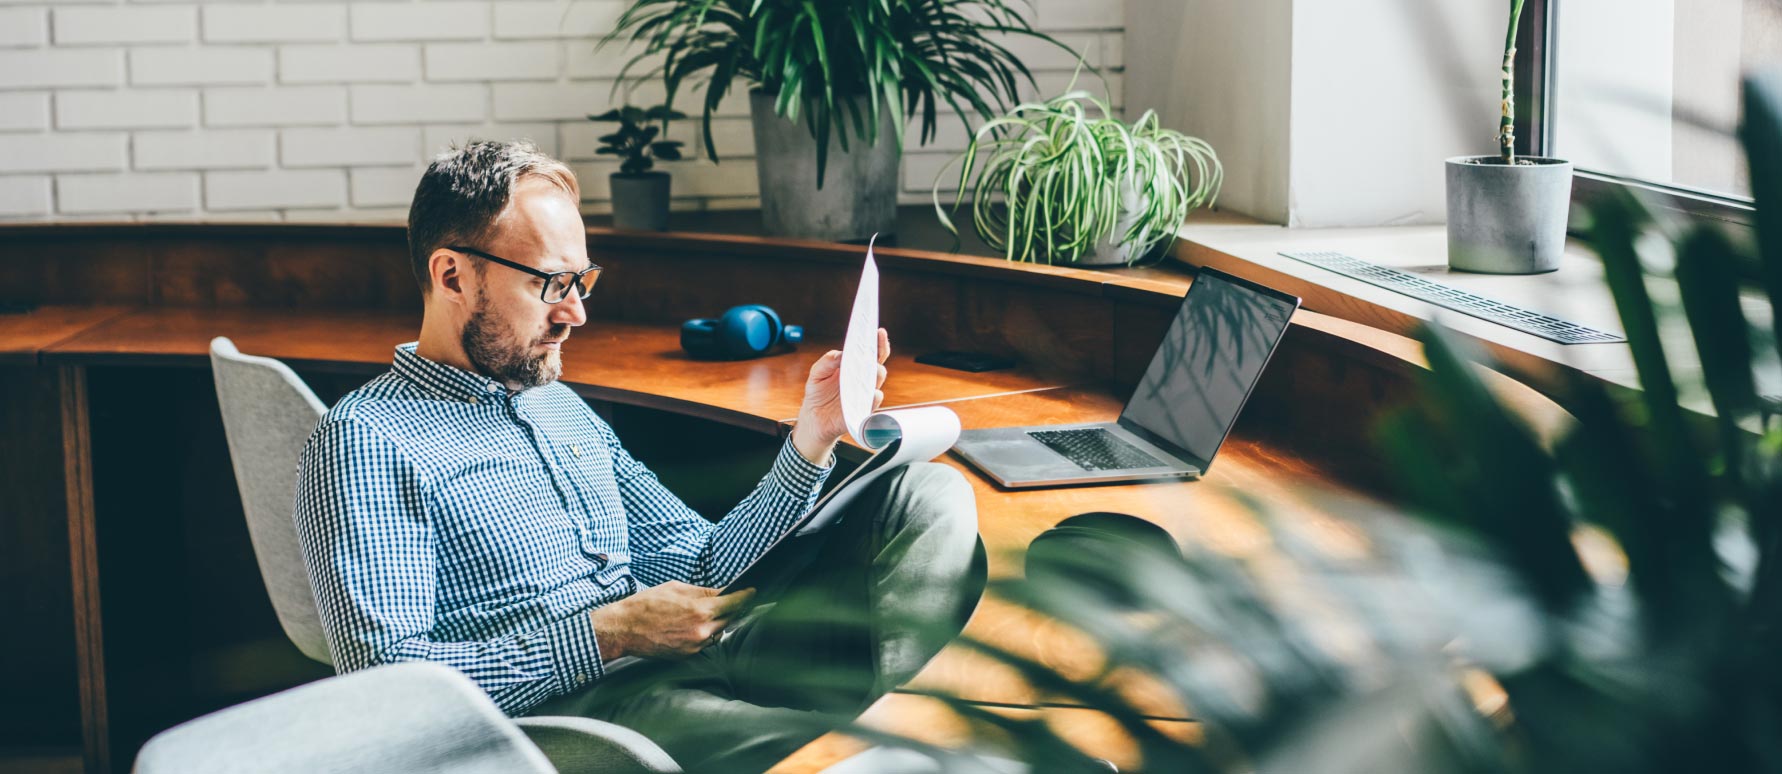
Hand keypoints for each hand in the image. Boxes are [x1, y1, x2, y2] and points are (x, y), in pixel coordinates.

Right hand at [587, 581, 754, 660]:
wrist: (624, 629)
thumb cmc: (647, 604)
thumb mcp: (676, 588)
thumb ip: (703, 592)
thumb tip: (723, 592)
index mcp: (700, 610)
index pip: (735, 603)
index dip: (746, 596)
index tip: (752, 591)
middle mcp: (702, 630)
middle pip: (730, 618)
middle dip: (731, 608)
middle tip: (731, 600)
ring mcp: (696, 645)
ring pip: (719, 632)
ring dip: (718, 622)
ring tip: (703, 613)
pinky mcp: (688, 655)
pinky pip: (705, 642)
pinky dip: (705, 633)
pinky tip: (692, 625)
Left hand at [791, 328, 889, 464]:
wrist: (813, 418)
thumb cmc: (818, 393)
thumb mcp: (817, 373)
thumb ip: (827, 361)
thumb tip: (840, 354)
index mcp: (855, 368)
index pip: (872, 353)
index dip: (878, 342)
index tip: (879, 331)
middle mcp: (863, 381)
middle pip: (878, 366)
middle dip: (878, 357)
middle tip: (872, 349)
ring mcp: (864, 396)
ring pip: (877, 384)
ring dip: (875, 375)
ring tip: (871, 368)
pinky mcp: (861, 412)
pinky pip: (872, 405)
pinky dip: (872, 399)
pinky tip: (870, 393)